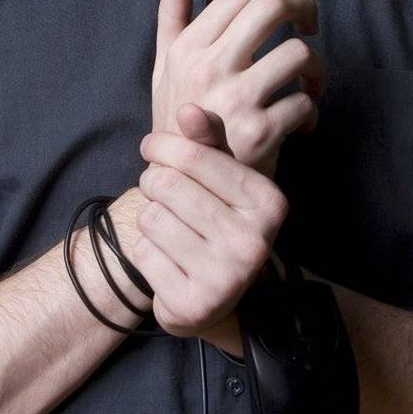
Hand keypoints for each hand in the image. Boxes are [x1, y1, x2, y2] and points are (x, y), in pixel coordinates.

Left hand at [130, 120, 288, 340]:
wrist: (215, 298)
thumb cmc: (215, 223)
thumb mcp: (221, 180)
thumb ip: (207, 143)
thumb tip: (188, 109)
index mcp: (269, 202)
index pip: (195, 156)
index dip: (161, 146)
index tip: (151, 147)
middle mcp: (254, 241)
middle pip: (167, 185)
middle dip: (153, 184)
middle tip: (161, 194)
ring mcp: (227, 277)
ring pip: (151, 217)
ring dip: (149, 219)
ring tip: (168, 230)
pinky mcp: (196, 304)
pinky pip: (143, 253)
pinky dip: (145, 252)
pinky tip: (166, 260)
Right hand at [151, 0, 323, 179]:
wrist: (183, 190)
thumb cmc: (178, 123)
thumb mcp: (165, 68)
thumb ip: (172, 16)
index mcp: (187, 48)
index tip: (288, 9)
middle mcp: (208, 68)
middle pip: (271, 6)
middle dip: (303, 9)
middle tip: (309, 27)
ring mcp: (234, 100)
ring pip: (298, 53)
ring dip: (315, 69)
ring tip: (308, 85)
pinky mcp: (259, 134)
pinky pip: (304, 103)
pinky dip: (311, 113)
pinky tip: (300, 123)